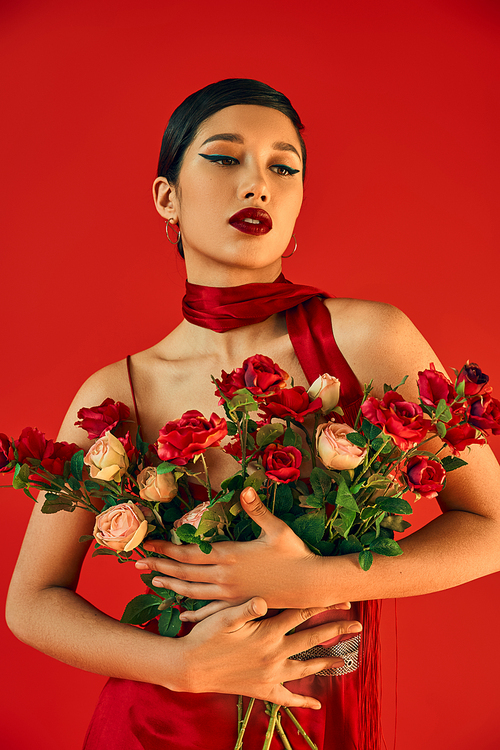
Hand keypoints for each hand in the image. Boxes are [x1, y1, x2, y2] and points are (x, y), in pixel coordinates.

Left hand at [136, 487, 334, 610]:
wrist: (311, 585)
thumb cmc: (295, 554)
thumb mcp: (277, 529)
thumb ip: (257, 510)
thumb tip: (244, 490)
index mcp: (230, 556)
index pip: (189, 553)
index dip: (166, 548)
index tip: (147, 543)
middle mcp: (225, 577)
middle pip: (184, 572)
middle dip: (159, 565)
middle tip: (137, 564)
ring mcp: (230, 595)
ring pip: (192, 591)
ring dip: (170, 584)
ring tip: (152, 579)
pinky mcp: (239, 606)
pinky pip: (209, 611)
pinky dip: (192, 611)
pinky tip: (181, 614)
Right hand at [178, 597, 361, 706]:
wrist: (189, 668)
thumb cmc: (204, 636)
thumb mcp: (223, 616)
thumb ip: (246, 607)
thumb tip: (266, 600)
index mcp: (266, 632)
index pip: (301, 614)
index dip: (322, 604)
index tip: (342, 598)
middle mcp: (273, 654)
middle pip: (312, 639)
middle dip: (336, 630)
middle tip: (358, 625)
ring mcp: (270, 674)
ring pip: (305, 668)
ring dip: (326, 663)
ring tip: (345, 660)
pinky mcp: (262, 690)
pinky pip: (287, 698)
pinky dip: (303, 701)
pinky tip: (317, 703)